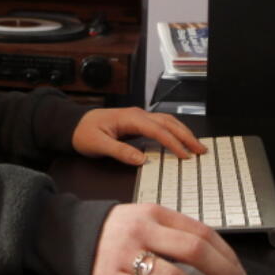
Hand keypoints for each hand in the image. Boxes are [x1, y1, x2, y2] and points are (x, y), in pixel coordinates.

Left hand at [72, 107, 205, 165]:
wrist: (73, 124)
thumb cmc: (83, 133)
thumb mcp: (98, 145)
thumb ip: (120, 151)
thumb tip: (141, 160)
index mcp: (129, 118)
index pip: (157, 130)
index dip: (173, 143)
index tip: (185, 155)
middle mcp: (137, 115)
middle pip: (168, 122)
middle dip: (186, 135)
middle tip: (201, 150)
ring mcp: (138, 117)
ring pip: (167, 121)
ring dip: (183, 132)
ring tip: (196, 146)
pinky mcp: (137, 123)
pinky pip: (161, 125)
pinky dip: (174, 132)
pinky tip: (180, 140)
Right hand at [92, 204, 247, 274]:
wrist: (69, 233)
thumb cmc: (118, 231)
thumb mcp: (146, 221)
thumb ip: (174, 235)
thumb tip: (216, 264)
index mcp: (155, 214)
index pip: (201, 231)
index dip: (227, 255)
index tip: (239, 273)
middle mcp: (142, 231)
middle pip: (193, 250)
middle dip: (223, 274)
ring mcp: (125, 255)